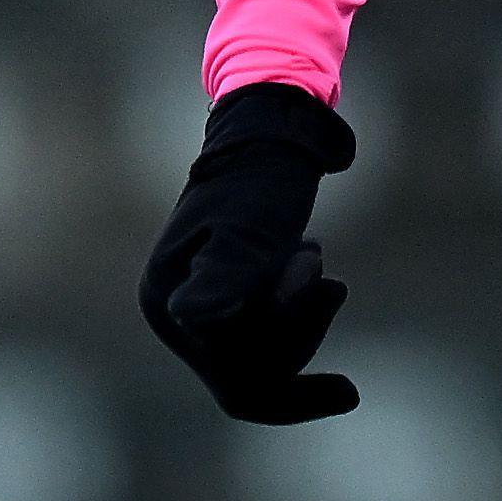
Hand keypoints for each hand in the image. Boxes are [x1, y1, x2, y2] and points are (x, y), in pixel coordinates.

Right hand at [139, 81, 361, 424]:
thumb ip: (229, 270)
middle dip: (300, 331)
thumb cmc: (266, 175)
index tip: (329, 281)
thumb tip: (193, 318)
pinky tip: (323, 278)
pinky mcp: (225, 290)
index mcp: (168, 300)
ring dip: (303, 316)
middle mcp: (174, 309)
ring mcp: (197, 302)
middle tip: (333, 279)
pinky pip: (265, 336)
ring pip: (260, 356)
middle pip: (249, 373)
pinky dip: (300, 316)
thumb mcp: (253, 225)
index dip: (291, 342)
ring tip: (314, 255)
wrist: (274, 124)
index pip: (235, 376)